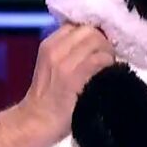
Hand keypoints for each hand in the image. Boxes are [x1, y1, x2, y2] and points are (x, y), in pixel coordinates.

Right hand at [19, 24, 115, 138]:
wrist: (37, 121)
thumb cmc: (49, 98)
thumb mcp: (52, 66)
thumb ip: (69, 51)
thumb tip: (97, 43)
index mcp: (49, 44)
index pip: (78, 25)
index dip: (93, 33)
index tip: (99, 47)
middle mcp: (55, 48)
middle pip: (89, 30)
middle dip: (103, 42)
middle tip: (107, 58)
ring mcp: (64, 61)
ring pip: (96, 41)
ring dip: (108, 53)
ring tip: (108, 66)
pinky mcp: (74, 76)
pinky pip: (99, 59)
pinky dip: (109, 64)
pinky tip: (108, 75)